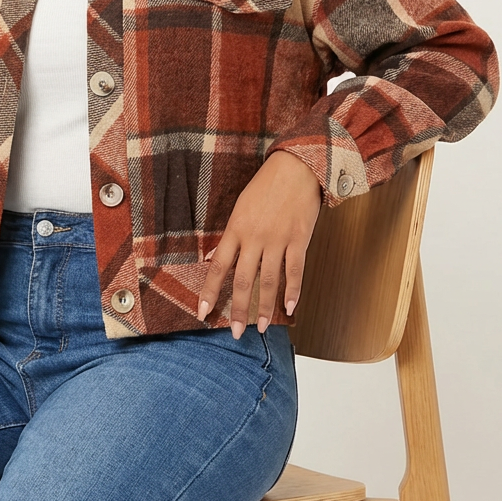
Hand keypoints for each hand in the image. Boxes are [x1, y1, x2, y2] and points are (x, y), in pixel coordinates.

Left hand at [198, 150, 321, 336]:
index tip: (202, 313)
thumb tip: (218, 260)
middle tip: (235, 332)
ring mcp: (278, 239)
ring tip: (260, 327)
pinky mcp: (299, 239)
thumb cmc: (265, 186)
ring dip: (264, 307)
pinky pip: (295, 271)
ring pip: (269, 280)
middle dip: (237, 309)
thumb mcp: (240, 208)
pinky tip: (290, 308)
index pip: (218, 267)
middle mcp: (254, 238)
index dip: (210, 292)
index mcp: (236, 229)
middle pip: (243, 280)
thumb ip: (232, 236)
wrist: (296, 167)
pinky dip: (293, 291)